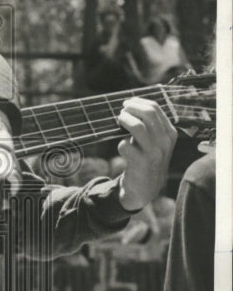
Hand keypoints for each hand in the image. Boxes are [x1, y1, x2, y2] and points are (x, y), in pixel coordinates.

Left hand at [116, 97, 176, 211]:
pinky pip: (125, 145)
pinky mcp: (141, 164)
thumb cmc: (147, 159)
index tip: (127, 103)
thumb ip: (148, 125)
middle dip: (131, 108)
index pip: (156, 108)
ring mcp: (154, 153)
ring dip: (125, 120)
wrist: (145, 188)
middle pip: (148, 113)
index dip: (138, 102)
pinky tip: (123, 148)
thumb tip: (131, 104)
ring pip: (137, 126)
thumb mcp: (154, 141)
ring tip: (119, 121)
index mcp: (170, 133)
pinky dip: (121, 144)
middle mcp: (165, 142)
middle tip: (122, 111)